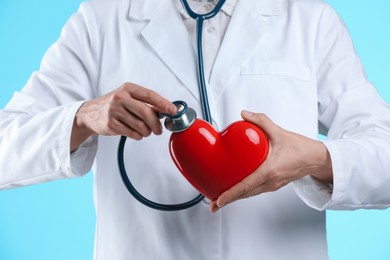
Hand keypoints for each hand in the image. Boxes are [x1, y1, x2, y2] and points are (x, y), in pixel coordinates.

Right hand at [71, 83, 176, 150]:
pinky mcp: (110, 124)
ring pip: (140, 126)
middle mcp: (120, 97)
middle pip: (146, 113)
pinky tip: (136, 133)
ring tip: (145, 131)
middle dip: (156, 124)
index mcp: (128, 88)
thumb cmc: (115, 105)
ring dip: (147, 132)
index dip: (163, 104)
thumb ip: (146, 103)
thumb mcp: (129, 98)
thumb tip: (167, 111)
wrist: (90, 113)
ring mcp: (114, 111)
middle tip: (159, 130)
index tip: (173, 111)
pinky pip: (132, 133)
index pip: (150, 95)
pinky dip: (138, 136)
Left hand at [210, 111, 332, 212]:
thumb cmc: (301, 148)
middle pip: (245, 194)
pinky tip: (236, 190)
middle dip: (228, 200)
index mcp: (270, 171)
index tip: (219, 200)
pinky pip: (256, 190)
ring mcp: (272, 185)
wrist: (317, 159)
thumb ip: (261, 121)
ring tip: (220, 200)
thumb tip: (244, 114)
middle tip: (212, 204)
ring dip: (235, 197)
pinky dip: (244, 192)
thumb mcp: (279, 132)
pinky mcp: (274, 185)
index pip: (246, 186)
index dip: (231, 194)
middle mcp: (270, 182)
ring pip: (250, 194)